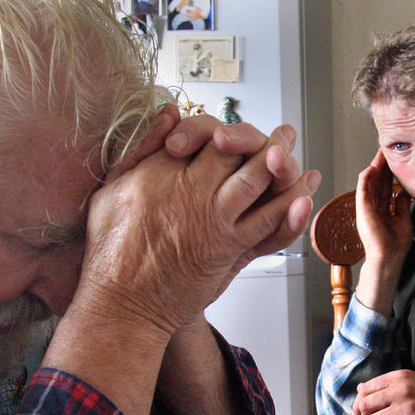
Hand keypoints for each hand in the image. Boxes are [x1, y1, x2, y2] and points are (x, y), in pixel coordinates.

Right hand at [74, 121, 317, 336]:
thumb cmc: (111, 251)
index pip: (200, 133)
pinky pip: (267, 222)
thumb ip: (141, 148)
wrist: (122, 303)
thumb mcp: (110, 189)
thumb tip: (169, 111)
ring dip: (281, 161)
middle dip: (261, 139)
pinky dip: (290, 207)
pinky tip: (304, 194)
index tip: (227, 136)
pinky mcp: (227, 247)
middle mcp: (189, 189)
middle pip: (236, 150)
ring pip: (257, 178)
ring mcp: (211, 218)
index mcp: (159, 170)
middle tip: (283, 135)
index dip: (218, 130)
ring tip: (293, 153)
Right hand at [355, 149, 412, 262]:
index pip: (385, 186)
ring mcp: (366, 208)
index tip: (394, 159)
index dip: (389, 172)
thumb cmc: (394, 244)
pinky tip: (370, 168)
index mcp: (382, 208)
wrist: (388, 257)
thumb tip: (403, 191)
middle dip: (381, 165)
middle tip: (386, 150)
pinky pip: (362, 192)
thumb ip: (401, 205)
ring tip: (379, 154)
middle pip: (377, 181)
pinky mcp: (362, 211)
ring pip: (369, 183)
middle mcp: (373, 207)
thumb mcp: (403, 219)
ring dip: (374, 168)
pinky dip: (365, 180)